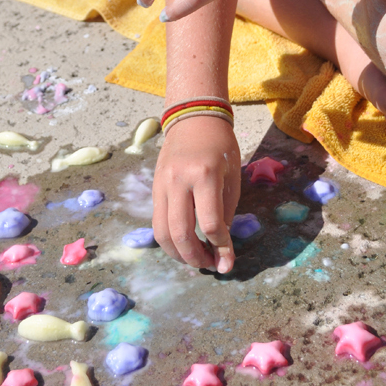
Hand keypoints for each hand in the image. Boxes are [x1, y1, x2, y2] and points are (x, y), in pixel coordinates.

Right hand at [152, 116, 240, 271]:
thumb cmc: (220, 147)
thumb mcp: (231, 177)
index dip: (221, 248)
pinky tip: (183, 245)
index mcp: (205, 175)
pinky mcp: (154, 188)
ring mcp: (162, 184)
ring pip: (162, 233)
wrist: (193, 119)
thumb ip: (225, 212)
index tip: (228, 260)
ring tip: (195, 260)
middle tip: (210, 266)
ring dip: (178, 254)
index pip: (211, 224)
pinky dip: (169, 240)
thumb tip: (222, 249)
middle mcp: (179, 181)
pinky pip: (157, 222)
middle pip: (181, 233)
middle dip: (196, 258)